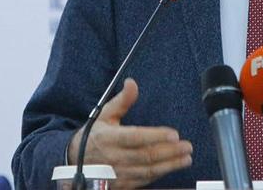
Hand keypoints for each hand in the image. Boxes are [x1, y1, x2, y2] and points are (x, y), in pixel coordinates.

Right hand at [68, 78, 192, 188]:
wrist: (74, 161)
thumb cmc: (95, 134)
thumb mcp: (105, 114)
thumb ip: (122, 100)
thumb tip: (132, 82)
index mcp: (108, 138)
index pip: (135, 137)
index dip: (155, 136)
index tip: (174, 134)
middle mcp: (112, 158)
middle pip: (145, 156)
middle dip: (169, 152)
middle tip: (187, 147)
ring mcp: (116, 174)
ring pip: (147, 171)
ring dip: (169, 165)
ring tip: (186, 159)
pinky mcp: (120, 185)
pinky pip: (142, 181)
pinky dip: (158, 175)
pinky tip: (171, 167)